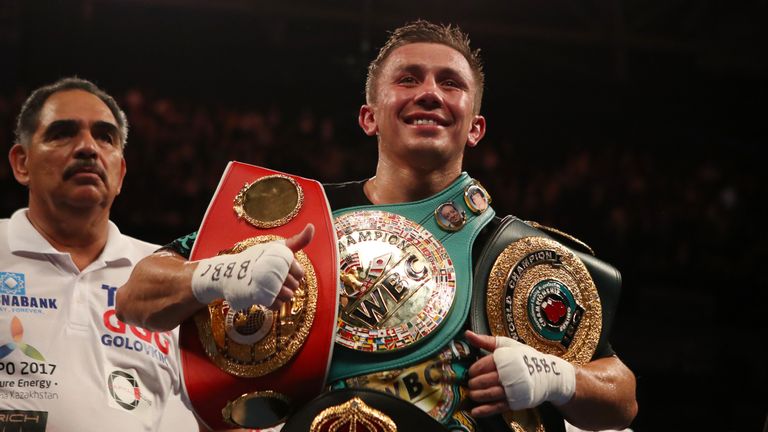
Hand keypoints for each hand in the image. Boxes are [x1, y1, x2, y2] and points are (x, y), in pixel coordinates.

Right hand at [190, 224, 313, 309]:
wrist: (231, 272)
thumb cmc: (258, 259)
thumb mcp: (279, 247)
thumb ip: (298, 240)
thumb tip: (311, 226)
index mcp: (281, 255)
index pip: (300, 273)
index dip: (293, 273)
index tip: (281, 269)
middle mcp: (274, 269)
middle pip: (294, 286)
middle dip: (287, 284)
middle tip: (273, 278)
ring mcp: (267, 283)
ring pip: (287, 296)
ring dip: (281, 294)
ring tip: (270, 287)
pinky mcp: (258, 296)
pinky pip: (277, 305)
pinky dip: (273, 302)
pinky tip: (266, 294)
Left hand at [465, 330, 575, 415]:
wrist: (549, 375)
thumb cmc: (525, 357)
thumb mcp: (507, 344)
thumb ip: (486, 340)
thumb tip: (467, 334)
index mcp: (506, 358)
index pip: (484, 365)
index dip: (474, 369)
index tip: (471, 371)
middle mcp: (509, 374)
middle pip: (485, 380)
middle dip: (474, 383)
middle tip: (470, 383)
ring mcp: (513, 390)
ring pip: (490, 394)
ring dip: (477, 395)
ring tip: (472, 394)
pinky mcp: (516, 402)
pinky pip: (498, 407)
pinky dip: (485, 410)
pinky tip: (476, 411)